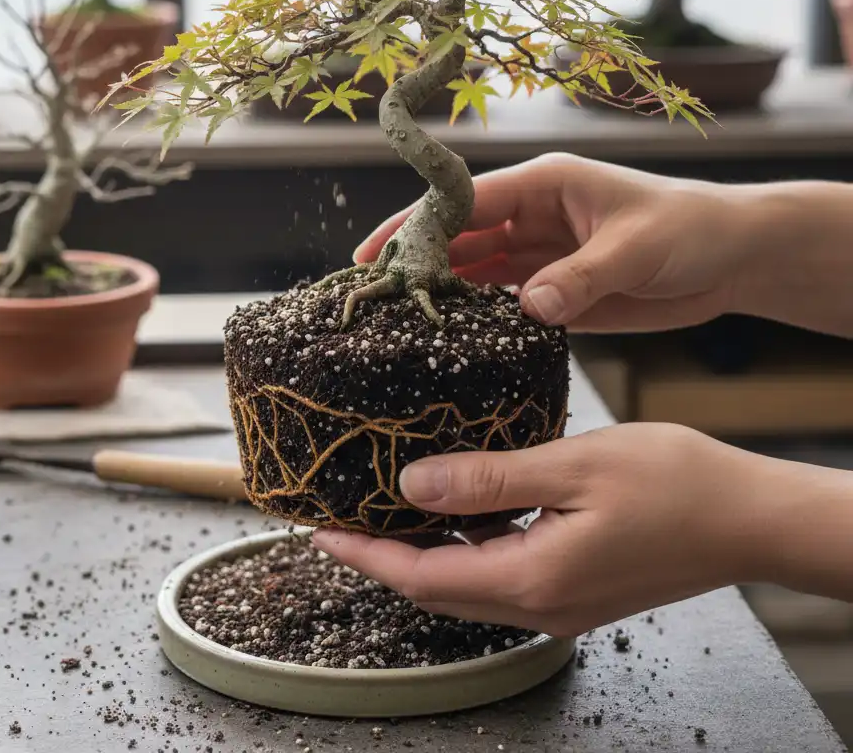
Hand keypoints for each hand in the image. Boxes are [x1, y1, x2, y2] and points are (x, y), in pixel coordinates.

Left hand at [311, 423, 779, 636]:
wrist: (749, 518)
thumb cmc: (673, 484)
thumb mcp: (572, 466)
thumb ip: (489, 479)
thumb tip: (414, 483)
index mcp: (531, 580)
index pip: (422, 575)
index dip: (366, 554)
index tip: (321, 530)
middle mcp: (540, 605)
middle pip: (437, 588)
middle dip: (383, 555)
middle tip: (342, 518)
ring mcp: (560, 603)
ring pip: (467, 584)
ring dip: (421, 552)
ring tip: (384, 510)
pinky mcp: (576, 589)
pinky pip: (500, 575)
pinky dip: (464, 548)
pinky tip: (455, 511)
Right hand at [354, 153, 746, 331]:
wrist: (731, 257)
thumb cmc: (690, 229)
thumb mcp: (635, 248)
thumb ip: (581, 277)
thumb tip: (528, 306)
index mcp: (544, 184)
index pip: (465, 200)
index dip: (417, 223)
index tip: (376, 252)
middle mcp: (531, 215)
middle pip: (458, 236)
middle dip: (417, 260)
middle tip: (373, 294)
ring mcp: (540, 253)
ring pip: (473, 269)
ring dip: (440, 290)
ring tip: (396, 318)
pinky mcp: (554, 288)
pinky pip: (502, 300)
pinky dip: (475, 315)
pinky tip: (448, 334)